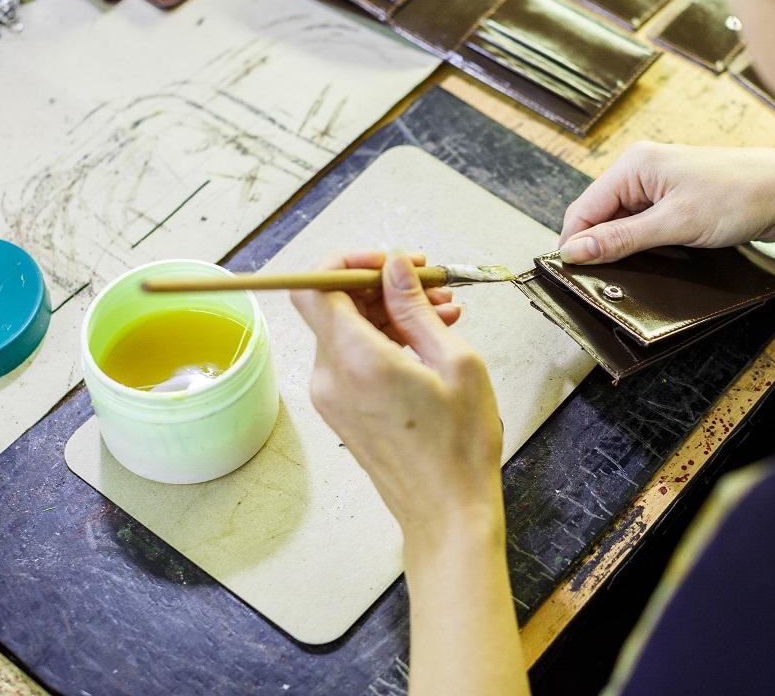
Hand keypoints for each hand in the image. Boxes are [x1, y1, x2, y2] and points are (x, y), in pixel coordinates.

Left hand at [291, 250, 504, 550]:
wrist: (448, 513)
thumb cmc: (459, 448)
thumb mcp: (455, 362)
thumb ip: (416, 308)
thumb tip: (394, 267)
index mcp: (357, 361)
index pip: (314, 286)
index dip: (348, 262)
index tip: (390, 262)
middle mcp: (332, 378)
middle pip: (333, 305)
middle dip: (381, 285)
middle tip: (430, 282)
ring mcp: (332, 397)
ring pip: (346, 329)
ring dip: (388, 312)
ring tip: (441, 312)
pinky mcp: (342, 410)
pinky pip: (353, 357)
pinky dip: (384, 339)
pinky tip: (427, 339)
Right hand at [559, 142, 774, 262]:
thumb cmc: (739, 197)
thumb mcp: (675, 224)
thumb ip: (621, 239)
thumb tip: (574, 252)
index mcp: (634, 164)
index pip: (583, 210)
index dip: (574, 245)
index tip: (571, 279)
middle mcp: (641, 170)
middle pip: (599, 217)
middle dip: (598, 249)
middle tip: (603, 283)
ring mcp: (658, 185)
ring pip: (621, 224)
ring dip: (621, 249)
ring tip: (629, 274)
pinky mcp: (675, 199)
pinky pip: (643, 225)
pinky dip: (642, 245)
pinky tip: (653, 261)